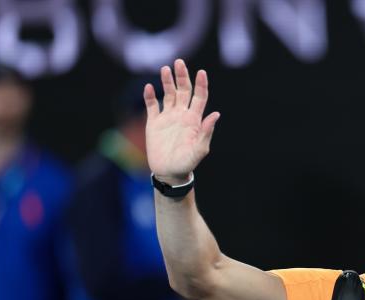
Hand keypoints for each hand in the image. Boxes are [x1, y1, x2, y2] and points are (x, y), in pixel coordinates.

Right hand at [144, 59, 219, 183]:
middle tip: (179, 62)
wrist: (169, 173)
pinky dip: (149, 96)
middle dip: (182, 76)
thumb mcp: (199, 150)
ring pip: (168, 94)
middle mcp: (182, 115)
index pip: (199, 97)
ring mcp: (168, 117)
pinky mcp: (154, 123)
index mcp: (194, 120)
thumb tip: (216, 115)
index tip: (202, 72)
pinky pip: (151, 105)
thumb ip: (206, 132)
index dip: (201, 84)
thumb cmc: (187, 163)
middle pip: (183, 91)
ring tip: (165, 69)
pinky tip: (149, 87)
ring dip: (167, 81)